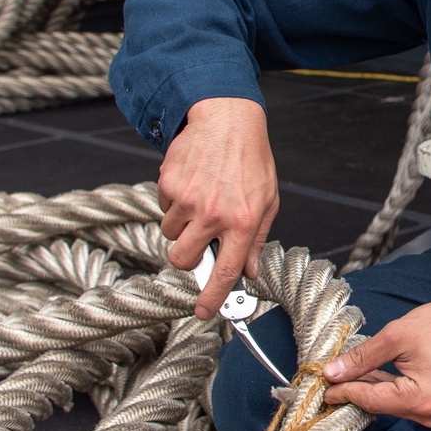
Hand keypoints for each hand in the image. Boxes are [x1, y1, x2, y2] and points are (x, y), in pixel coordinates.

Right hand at [157, 96, 278, 318]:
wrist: (227, 118)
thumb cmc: (250, 160)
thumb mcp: (267, 201)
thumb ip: (256, 240)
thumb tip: (250, 271)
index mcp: (242, 221)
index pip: (224, 271)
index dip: (212, 298)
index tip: (203, 312)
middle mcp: (213, 213)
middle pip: (182, 259)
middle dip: (187, 257)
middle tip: (199, 239)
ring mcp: (188, 199)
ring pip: (170, 234)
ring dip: (182, 225)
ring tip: (201, 200)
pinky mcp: (168, 183)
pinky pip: (163, 208)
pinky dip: (174, 202)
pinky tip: (193, 183)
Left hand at [322, 302, 430, 426]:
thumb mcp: (397, 336)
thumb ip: (363, 357)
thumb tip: (332, 372)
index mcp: (419, 400)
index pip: (369, 399)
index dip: (342, 391)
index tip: (321, 383)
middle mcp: (427, 415)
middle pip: (378, 404)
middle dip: (352, 389)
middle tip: (328, 376)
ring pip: (388, 403)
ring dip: (367, 387)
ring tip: (344, 373)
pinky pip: (401, 400)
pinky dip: (385, 387)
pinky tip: (368, 374)